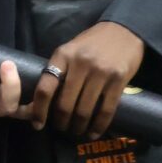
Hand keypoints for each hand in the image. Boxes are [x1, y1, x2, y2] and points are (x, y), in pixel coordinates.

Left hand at [24, 22, 144, 139]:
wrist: (124, 30)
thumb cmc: (93, 42)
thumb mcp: (71, 49)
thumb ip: (60, 69)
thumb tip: (44, 100)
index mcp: (63, 55)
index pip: (45, 87)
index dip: (39, 110)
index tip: (37, 124)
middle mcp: (80, 64)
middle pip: (65, 104)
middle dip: (61, 122)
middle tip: (61, 128)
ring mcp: (100, 72)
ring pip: (84, 110)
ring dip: (78, 127)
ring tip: (76, 131)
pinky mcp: (118, 80)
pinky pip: (106, 110)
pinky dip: (98, 126)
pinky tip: (93, 132)